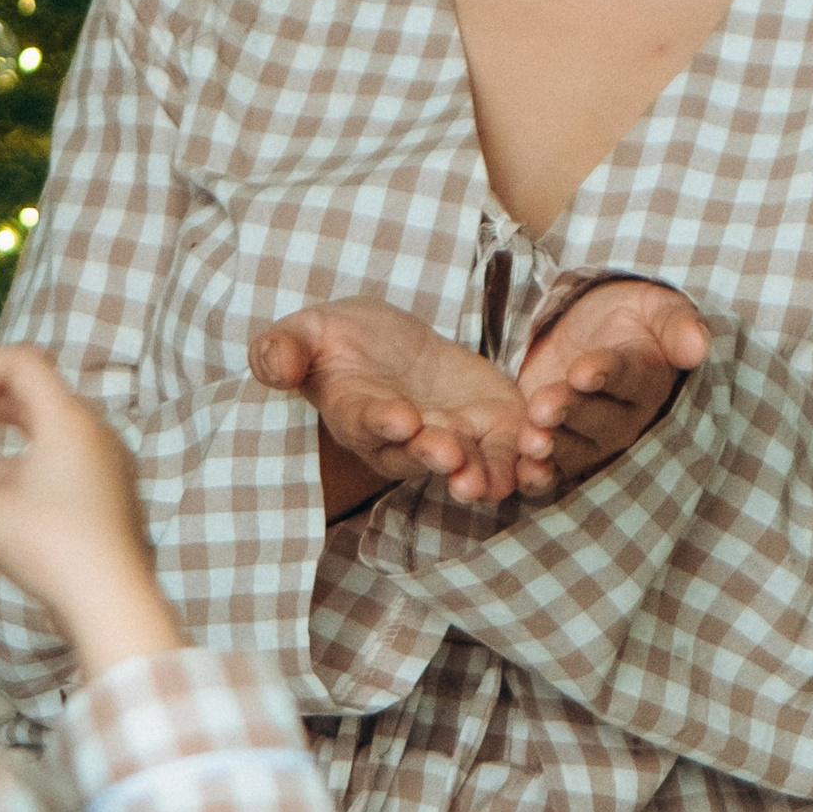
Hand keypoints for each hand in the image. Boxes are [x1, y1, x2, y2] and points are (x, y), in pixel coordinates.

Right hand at [0, 345, 181, 680]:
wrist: (115, 609)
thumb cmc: (58, 548)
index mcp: (68, 421)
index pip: (19, 363)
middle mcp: (89, 439)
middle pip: (25, 403)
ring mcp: (97, 477)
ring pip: (30, 454)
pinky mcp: (96, 513)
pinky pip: (43, 488)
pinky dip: (4, 499)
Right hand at [250, 295, 531, 507]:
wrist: (388, 344)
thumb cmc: (339, 341)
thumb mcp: (306, 332)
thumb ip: (284, 350)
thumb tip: (271, 364)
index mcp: (357, 414)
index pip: (366, 422)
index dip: (382, 423)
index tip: (399, 419)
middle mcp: (403, 441)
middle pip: (420, 455)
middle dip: (437, 456)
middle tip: (451, 457)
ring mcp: (450, 438)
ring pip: (468, 465)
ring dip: (484, 473)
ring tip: (496, 479)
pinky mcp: (490, 428)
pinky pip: (509, 452)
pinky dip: (526, 458)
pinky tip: (541, 454)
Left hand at [516, 278, 708, 491]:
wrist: (590, 331)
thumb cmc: (628, 318)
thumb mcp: (653, 307)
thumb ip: (675, 323)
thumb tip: (698, 347)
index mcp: (650, 380)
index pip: (631, 378)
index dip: (606, 375)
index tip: (581, 372)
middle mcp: (627, 418)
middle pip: (601, 421)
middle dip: (571, 413)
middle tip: (543, 408)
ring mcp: (594, 440)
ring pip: (578, 450)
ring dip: (554, 447)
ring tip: (532, 441)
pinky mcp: (563, 451)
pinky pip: (556, 473)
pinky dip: (540, 477)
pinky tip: (524, 474)